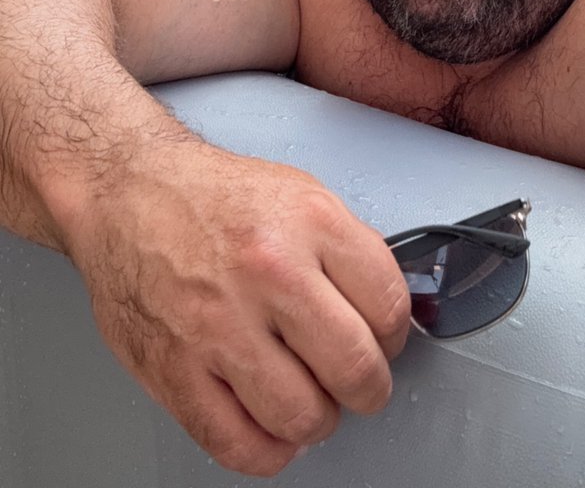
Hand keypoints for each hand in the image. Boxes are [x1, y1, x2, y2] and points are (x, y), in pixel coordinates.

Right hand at [63, 141, 409, 474]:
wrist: (130, 191)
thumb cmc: (213, 196)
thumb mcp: (302, 194)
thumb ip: (348, 251)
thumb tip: (386, 310)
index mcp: (310, 223)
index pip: (390, 305)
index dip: (395, 335)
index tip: (384, 341)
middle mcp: (269, 271)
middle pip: (354, 367)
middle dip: (368, 388)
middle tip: (359, 382)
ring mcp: (219, 324)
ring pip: (302, 416)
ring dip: (318, 420)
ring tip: (311, 399)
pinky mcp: (174, 368)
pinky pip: (236, 444)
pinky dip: (267, 451)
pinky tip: (272, 426)